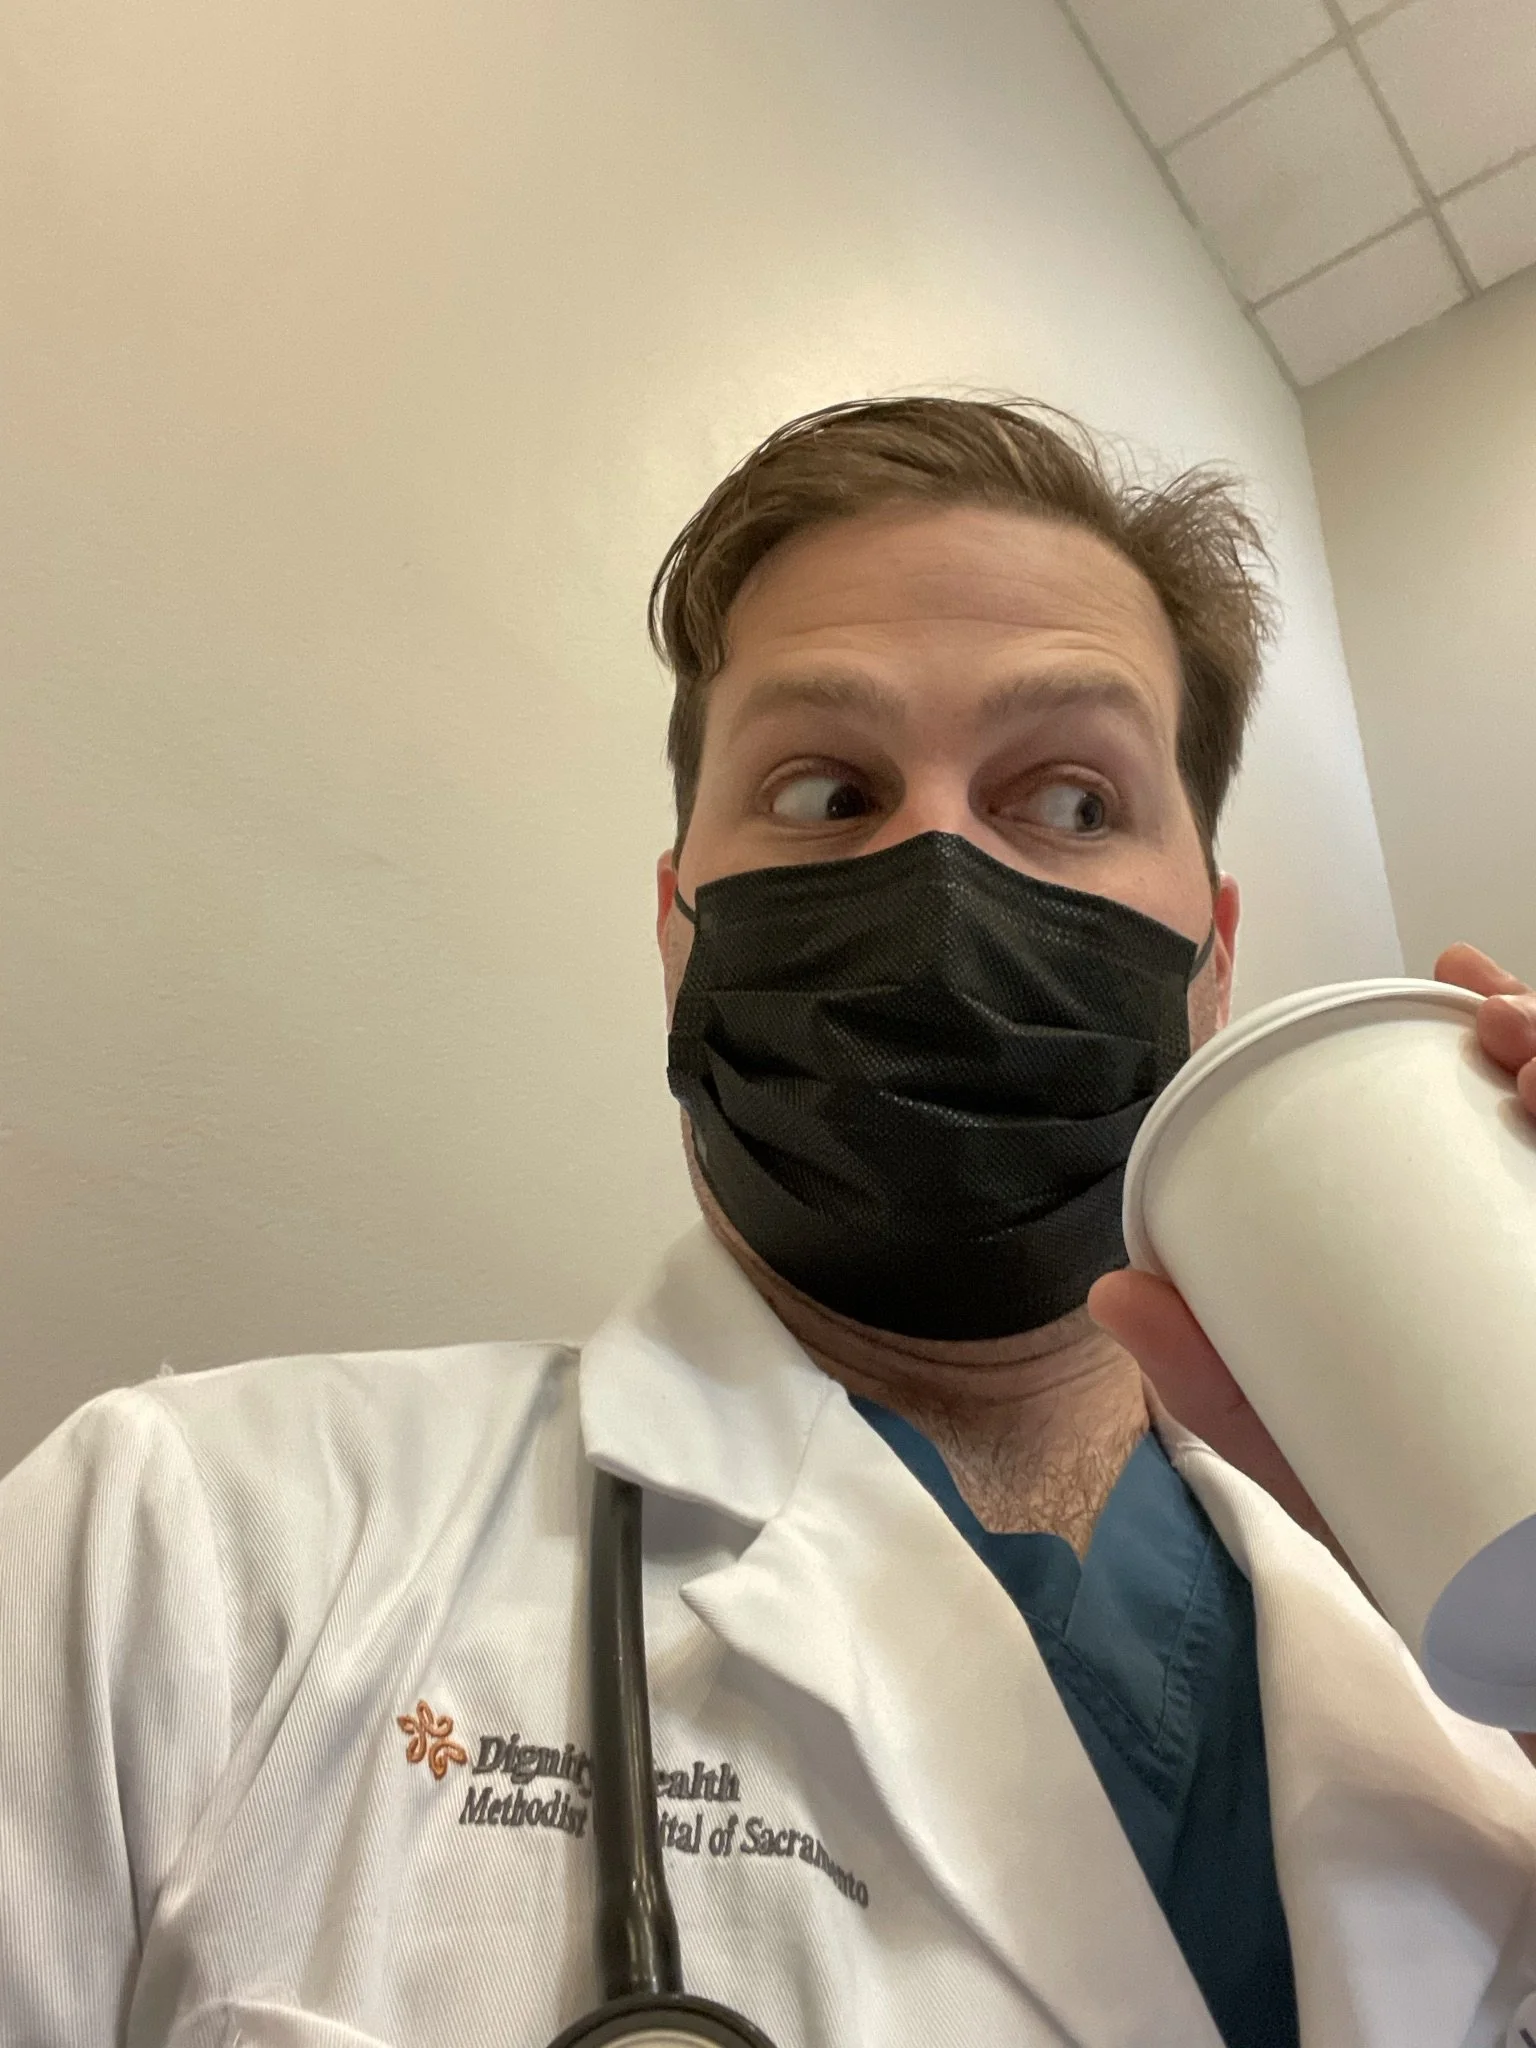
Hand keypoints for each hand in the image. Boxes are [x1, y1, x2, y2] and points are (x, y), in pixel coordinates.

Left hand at [1088, 944, 1535, 1569]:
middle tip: (1502, 1020)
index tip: (1465, 979)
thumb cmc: (1434, 1574)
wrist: (1533, 1691)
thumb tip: (1111, 1288)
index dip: (1524, 1036)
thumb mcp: (1324, 1467)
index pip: (1535, 1131)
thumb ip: (1230, 1395)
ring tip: (1532, 1054)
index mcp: (1518, 1274)